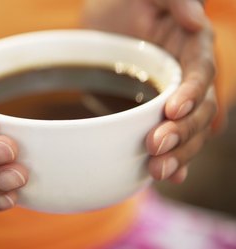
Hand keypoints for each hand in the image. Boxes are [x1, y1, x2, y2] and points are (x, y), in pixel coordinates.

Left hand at [83, 0, 216, 182]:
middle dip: (181, 132)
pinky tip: (162, 176)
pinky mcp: (151, 113)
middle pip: (197, 111)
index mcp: (191, 50)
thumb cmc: (125, 2)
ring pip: (186, 132)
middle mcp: (186, 79)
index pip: (201, 76)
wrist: (102, 20)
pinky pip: (168, 138)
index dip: (192, 95)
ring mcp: (170, 99)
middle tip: (155, 147)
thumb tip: (198, 23)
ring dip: (177, 153)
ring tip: (157, 170)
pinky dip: (171, 158)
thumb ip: (175, 1)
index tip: (171, 111)